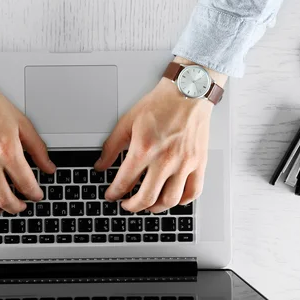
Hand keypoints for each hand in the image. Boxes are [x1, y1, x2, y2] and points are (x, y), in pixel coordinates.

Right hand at [0, 68, 54, 215]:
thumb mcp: (22, 124)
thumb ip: (38, 149)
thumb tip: (49, 168)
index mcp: (6, 150)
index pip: (25, 184)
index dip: (35, 194)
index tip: (36, 196)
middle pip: (3, 199)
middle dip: (16, 207)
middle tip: (21, 206)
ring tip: (0, 207)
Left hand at [95, 72, 217, 213]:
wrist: (188, 92)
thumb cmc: (161, 104)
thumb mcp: (127, 122)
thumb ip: (112, 146)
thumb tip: (100, 165)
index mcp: (145, 149)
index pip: (124, 182)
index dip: (114, 193)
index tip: (111, 195)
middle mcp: (165, 159)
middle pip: (147, 198)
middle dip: (132, 206)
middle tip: (126, 204)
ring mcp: (184, 163)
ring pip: (170, 200)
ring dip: (155, 208)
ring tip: (147, 204)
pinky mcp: (199, 162)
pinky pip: (193, 192)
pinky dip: (182, 201)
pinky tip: (173, 198)